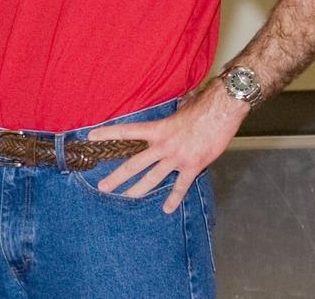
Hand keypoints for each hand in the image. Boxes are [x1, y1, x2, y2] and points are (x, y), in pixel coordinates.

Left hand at [87, 84, 249, 213]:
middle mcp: (163, 145)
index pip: (127, 131)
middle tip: (103, 186)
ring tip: (127, 197)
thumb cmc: (203, 105)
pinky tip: (166, 208)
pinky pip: (180, 186)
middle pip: (134, 163)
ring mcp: (177, 157)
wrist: (223, 109)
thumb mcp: (180, 109)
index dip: (108, 133)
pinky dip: (174, 198)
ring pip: (152, 178)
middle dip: (117, 177)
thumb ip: (171, 116)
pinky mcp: (192, 166)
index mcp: (158, 128)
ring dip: (138, 190)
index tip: (91, 137)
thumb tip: (173, 110)